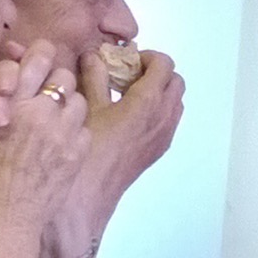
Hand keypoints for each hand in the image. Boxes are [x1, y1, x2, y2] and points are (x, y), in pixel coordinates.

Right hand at [0, 40, 89, 235]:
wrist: (6, 224)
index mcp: (14, 105)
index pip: (40, 57)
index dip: (36, 59)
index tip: (28, 71)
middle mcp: (44, 114)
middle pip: (64, 75)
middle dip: (52, 81)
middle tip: (39, 95)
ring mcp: (66, 134)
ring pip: (77, 100)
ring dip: (64, 105)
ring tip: (48, 119)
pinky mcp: (78, 154)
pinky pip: (84, 128)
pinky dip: (74, 130)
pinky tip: (57, 141)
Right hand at [46, 46, 186, 254]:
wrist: (84, 201)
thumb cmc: (82, 152)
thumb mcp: (85, 108)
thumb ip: (94, 77)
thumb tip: (95, 55)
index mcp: (148, 103)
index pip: (164, 65)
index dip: (146, 57)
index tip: (125, 60)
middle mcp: (163, 119)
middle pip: (175, 82)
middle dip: (155, 73)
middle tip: (126, 75)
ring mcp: (163, 137)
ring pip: (174, 102)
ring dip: (157, 92)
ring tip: (124, 94)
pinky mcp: (157, 151)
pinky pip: (167, 121)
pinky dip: (155, 111)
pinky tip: (125, 116)